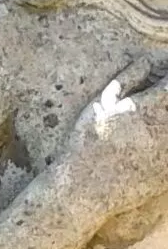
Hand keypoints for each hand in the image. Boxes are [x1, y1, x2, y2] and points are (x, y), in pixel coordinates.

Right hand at [63, 60, 167, 216]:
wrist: (88, 187)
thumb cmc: (89, 141)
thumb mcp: (102, 103)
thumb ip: (127, 79)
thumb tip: (146, 62)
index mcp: (149, 107)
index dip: (167, 74)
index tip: (162, 77)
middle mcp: (166, 128)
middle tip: (156, 96)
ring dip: (166, 115)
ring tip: (151, 117)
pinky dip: (165, 139)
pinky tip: (149, 140)